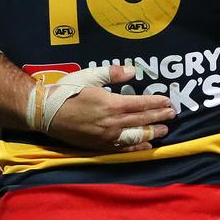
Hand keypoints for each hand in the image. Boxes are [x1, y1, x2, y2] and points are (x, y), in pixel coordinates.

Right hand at [49, 65, 176, 151]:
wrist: (46, 113)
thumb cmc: (67, 91)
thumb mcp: (90, 76)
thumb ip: (113, 74)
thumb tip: (133, 71)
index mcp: (111, 103)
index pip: (141, 104)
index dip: (157, 103)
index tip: (168, 102)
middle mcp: (112, 122)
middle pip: (142, 120)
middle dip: (159, 117)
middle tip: (173, 114)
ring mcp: (107, 136)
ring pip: (136, 136)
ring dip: (152, 132)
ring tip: (164, 130)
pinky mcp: (100, 146)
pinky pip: (123, 148)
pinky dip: (137, 148)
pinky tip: (147, 146)